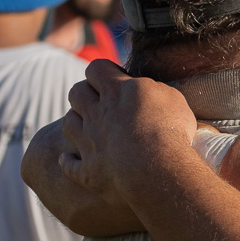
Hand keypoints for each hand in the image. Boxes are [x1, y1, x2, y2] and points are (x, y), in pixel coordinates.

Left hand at [59, 59, 197, 206]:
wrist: (160, 172)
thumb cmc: (172, 132)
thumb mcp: (171, 98)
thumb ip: (152, 89)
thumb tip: (144, 90)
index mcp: (117, 92)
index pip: (96, 68)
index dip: (103, 71)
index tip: (116, 79)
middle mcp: (97, 114)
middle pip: (76, 93)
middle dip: (86, 94)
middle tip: (102, 103)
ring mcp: (89, 143)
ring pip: (68, 123)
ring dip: (76, 123)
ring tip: (91, 129)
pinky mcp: (88, 172)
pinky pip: (67, 165)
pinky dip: (68, 162)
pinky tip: (72, 160)